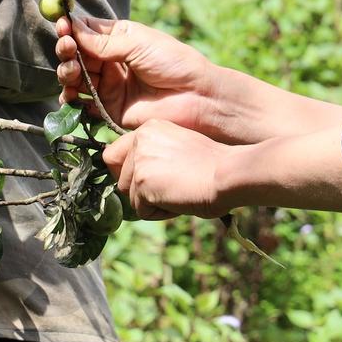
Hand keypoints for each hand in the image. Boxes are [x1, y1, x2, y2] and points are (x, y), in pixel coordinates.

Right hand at [55, 18, 231, 137]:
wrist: (196, 98)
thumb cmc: (174, 62)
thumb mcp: (138, 43)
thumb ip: (104, 41)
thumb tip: (73, 27)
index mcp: (119, 39)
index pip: (86, 31)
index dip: (71, 29)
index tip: (62, 27)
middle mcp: (110, 61)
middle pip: (76, 54)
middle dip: (67, 50)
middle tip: (67, 49)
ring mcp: (108, 85)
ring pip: (75, 77)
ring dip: (67, 72)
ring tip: (72, 71)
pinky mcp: (108, 108)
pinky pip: (82, 103)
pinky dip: (71, 99)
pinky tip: (71, 94)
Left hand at [102, 123, 232, 218]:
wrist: (227, 173)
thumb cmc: (214, 165)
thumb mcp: (178, 149)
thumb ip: (154, 156)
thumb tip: (135, 181)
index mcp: (148, 128)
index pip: (113, 154)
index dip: (127, 173)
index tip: (147, 182)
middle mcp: (139, 140)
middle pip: (120, 179)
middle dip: (141, 192)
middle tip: (170, 190)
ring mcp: (138, 161)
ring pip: (131, 198)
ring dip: (152, 203)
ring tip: (179, 193)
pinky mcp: (142, 182)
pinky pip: (142, 211)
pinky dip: (160, 213)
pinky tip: (180, 201)